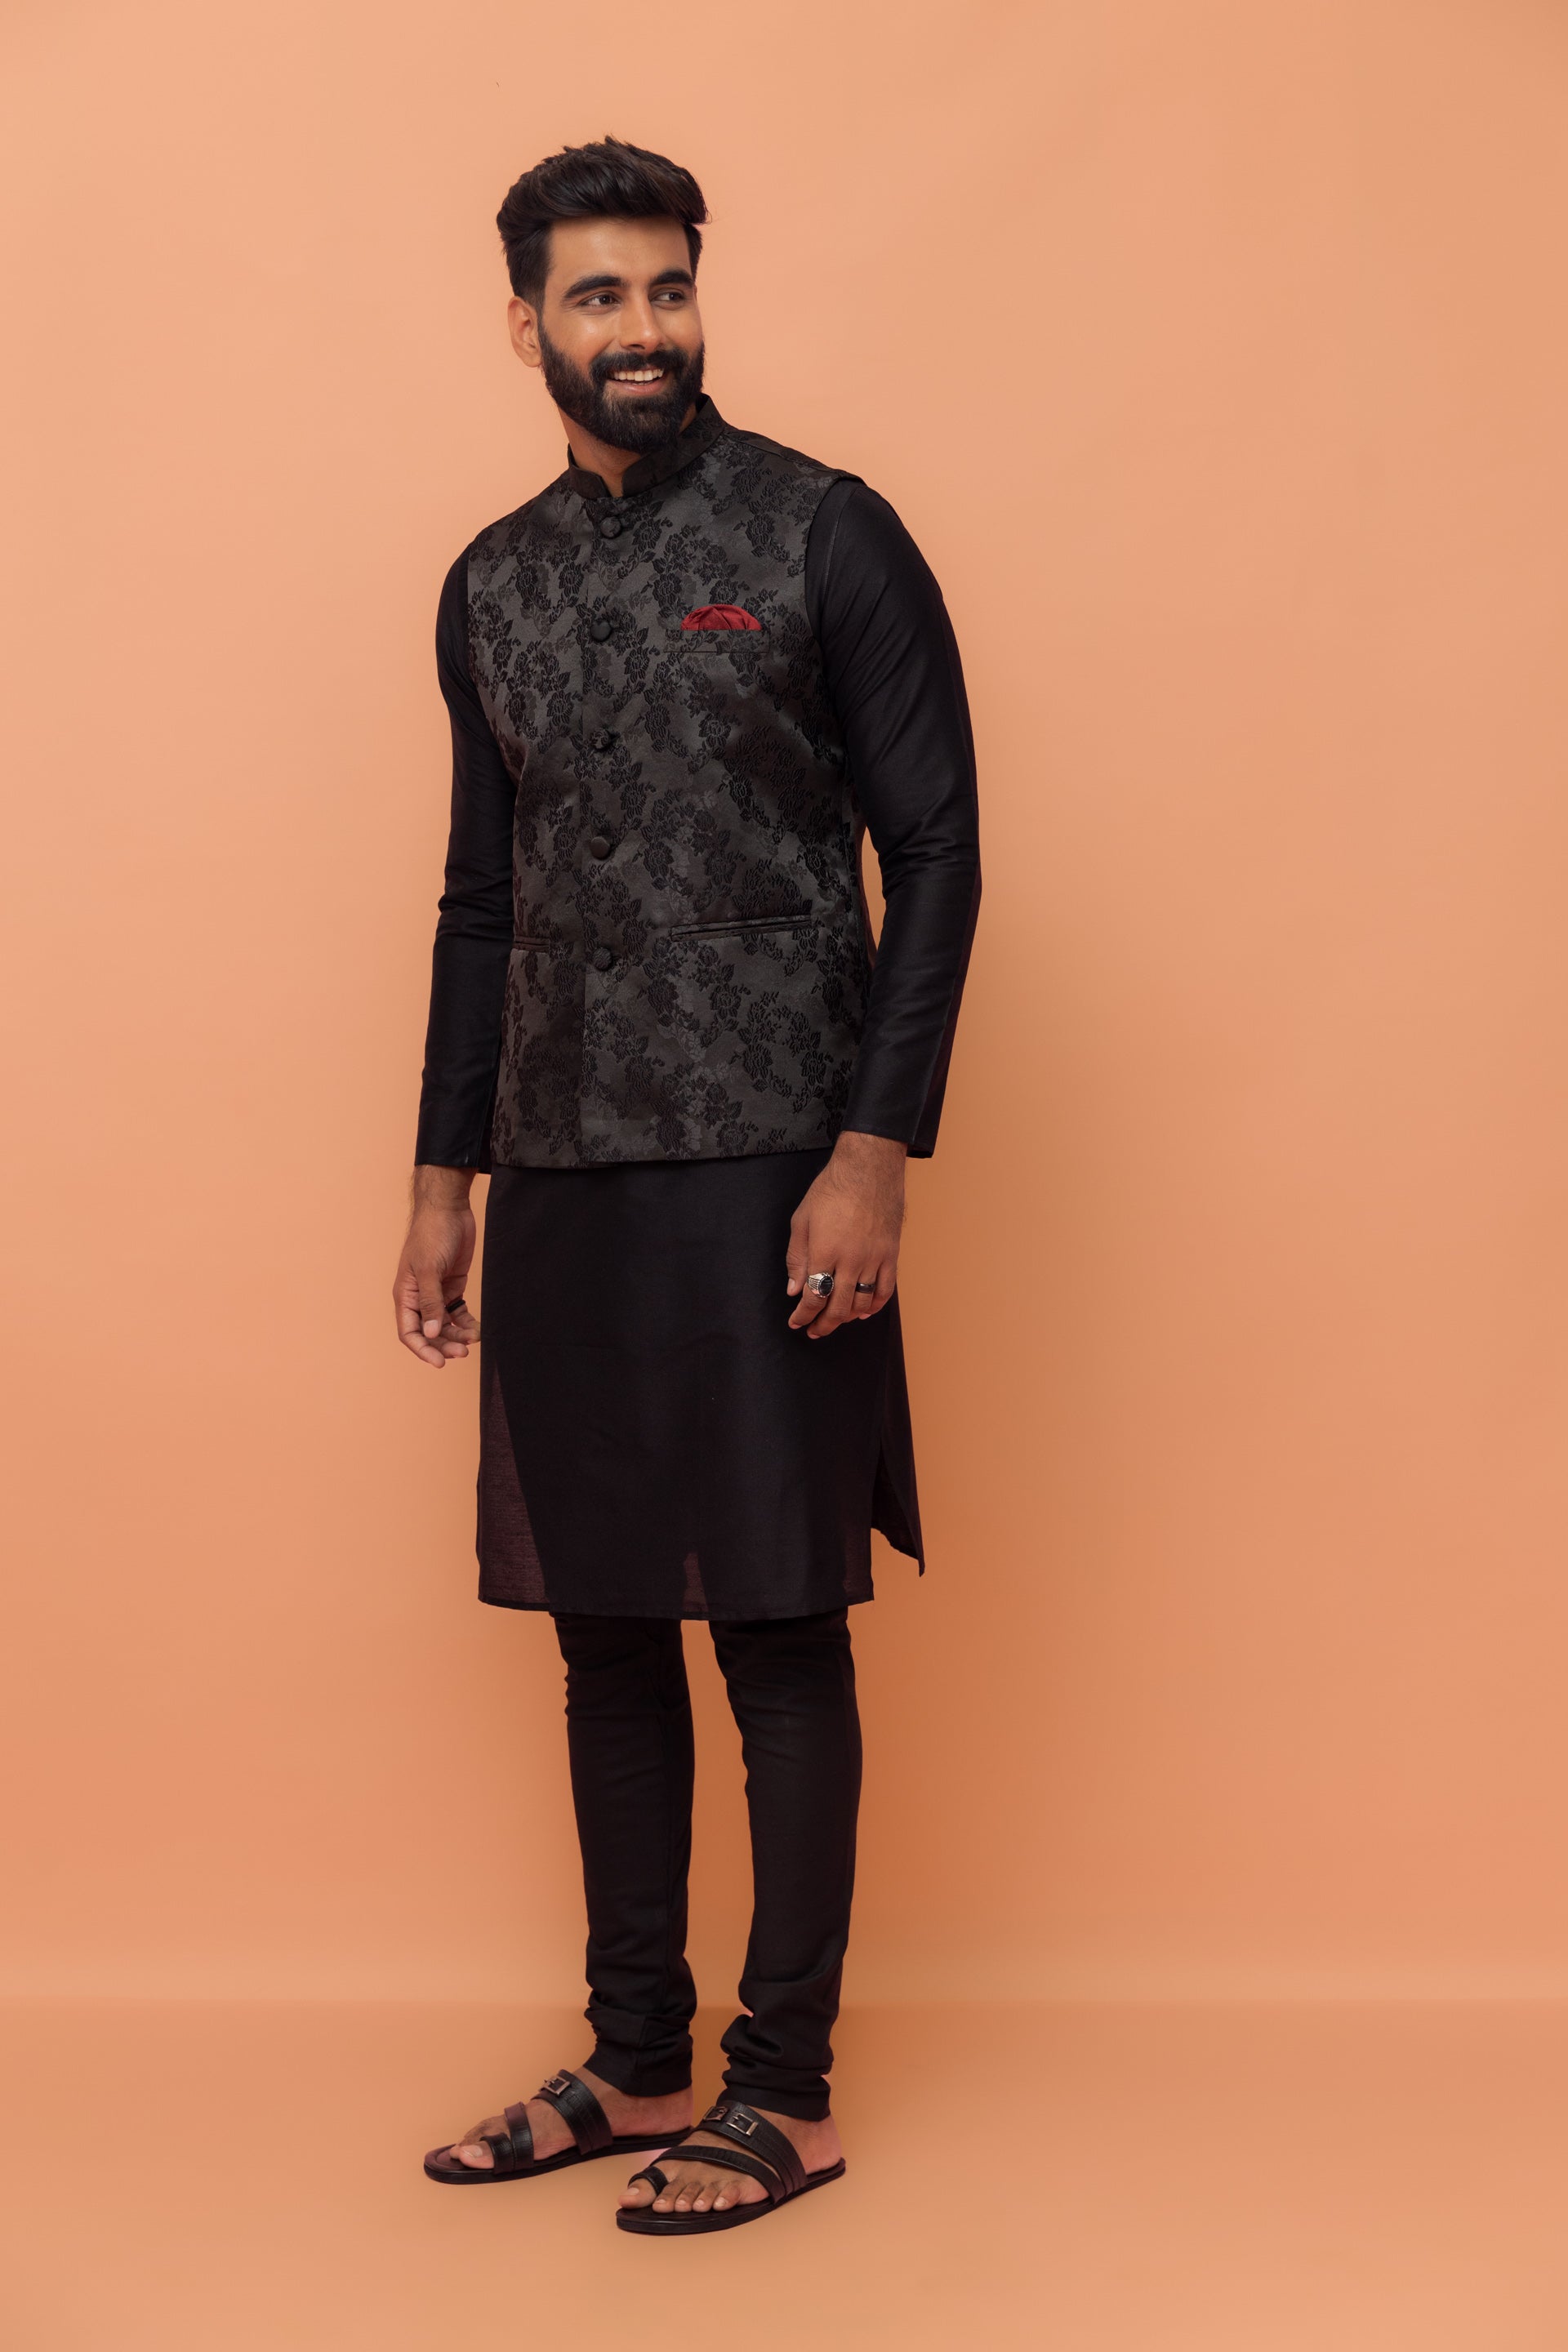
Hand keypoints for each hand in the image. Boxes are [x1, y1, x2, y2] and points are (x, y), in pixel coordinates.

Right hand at [394, 1166, 480, 1367]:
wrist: (449, 1209)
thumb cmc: (432, 1235)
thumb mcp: (429, 1269)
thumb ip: (430, 1302)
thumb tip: (431, 1333)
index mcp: (405, 1295)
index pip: (409, 1332)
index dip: (422, 1350)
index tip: (440, 1363)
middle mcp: (419, 1298)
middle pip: (429, 1333)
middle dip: (444, 1346)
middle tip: (463, 1353)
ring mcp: (437, 1293)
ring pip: (445, 1326)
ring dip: (457, 1337)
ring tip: (474, 1339)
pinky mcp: (453, 1287)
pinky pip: (458, 1313)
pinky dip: (466, 1324)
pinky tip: (477, 1330)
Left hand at [786, 1131, 906, 1338]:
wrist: (869, 1169)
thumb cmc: (831, 1190)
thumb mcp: (802, 1220)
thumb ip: (796, 1258)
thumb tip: (794, 1289)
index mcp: (825, 1252)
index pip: (813, 1296)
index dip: (803, 1315)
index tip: (796, 1322)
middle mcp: (851, 1260)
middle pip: (838, 1306)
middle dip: (823, 1324)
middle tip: (814, 1331)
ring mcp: (874, 1259)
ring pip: (862, 1303)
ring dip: (846, 1318)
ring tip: (835, 1321)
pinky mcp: (891, 1254)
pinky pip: (886, 1290)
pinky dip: (875, 1306)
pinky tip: (864, 1312)